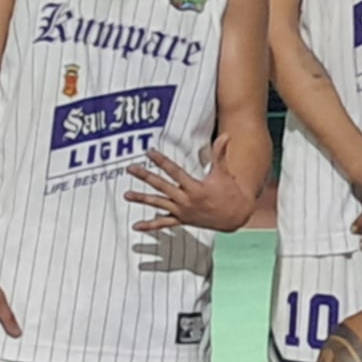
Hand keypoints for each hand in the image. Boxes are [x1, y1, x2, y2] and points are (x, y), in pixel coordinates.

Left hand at [127, 150, 253, 233]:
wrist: (235, 217)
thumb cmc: (230, 194)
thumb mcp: (224, 173)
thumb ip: (220, 154)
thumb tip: (225, 136)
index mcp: (195, 188)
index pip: (174, 172)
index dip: (161, 161)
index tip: (150, 152)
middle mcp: (186, 201)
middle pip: (161, 186)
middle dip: (145, 176)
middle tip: (131, 168)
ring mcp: (182, 212)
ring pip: (158, 204)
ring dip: (142, 199)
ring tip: (127, 195)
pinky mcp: (182, 220)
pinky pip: (163, 224)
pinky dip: (150, 225)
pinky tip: (137, 226)